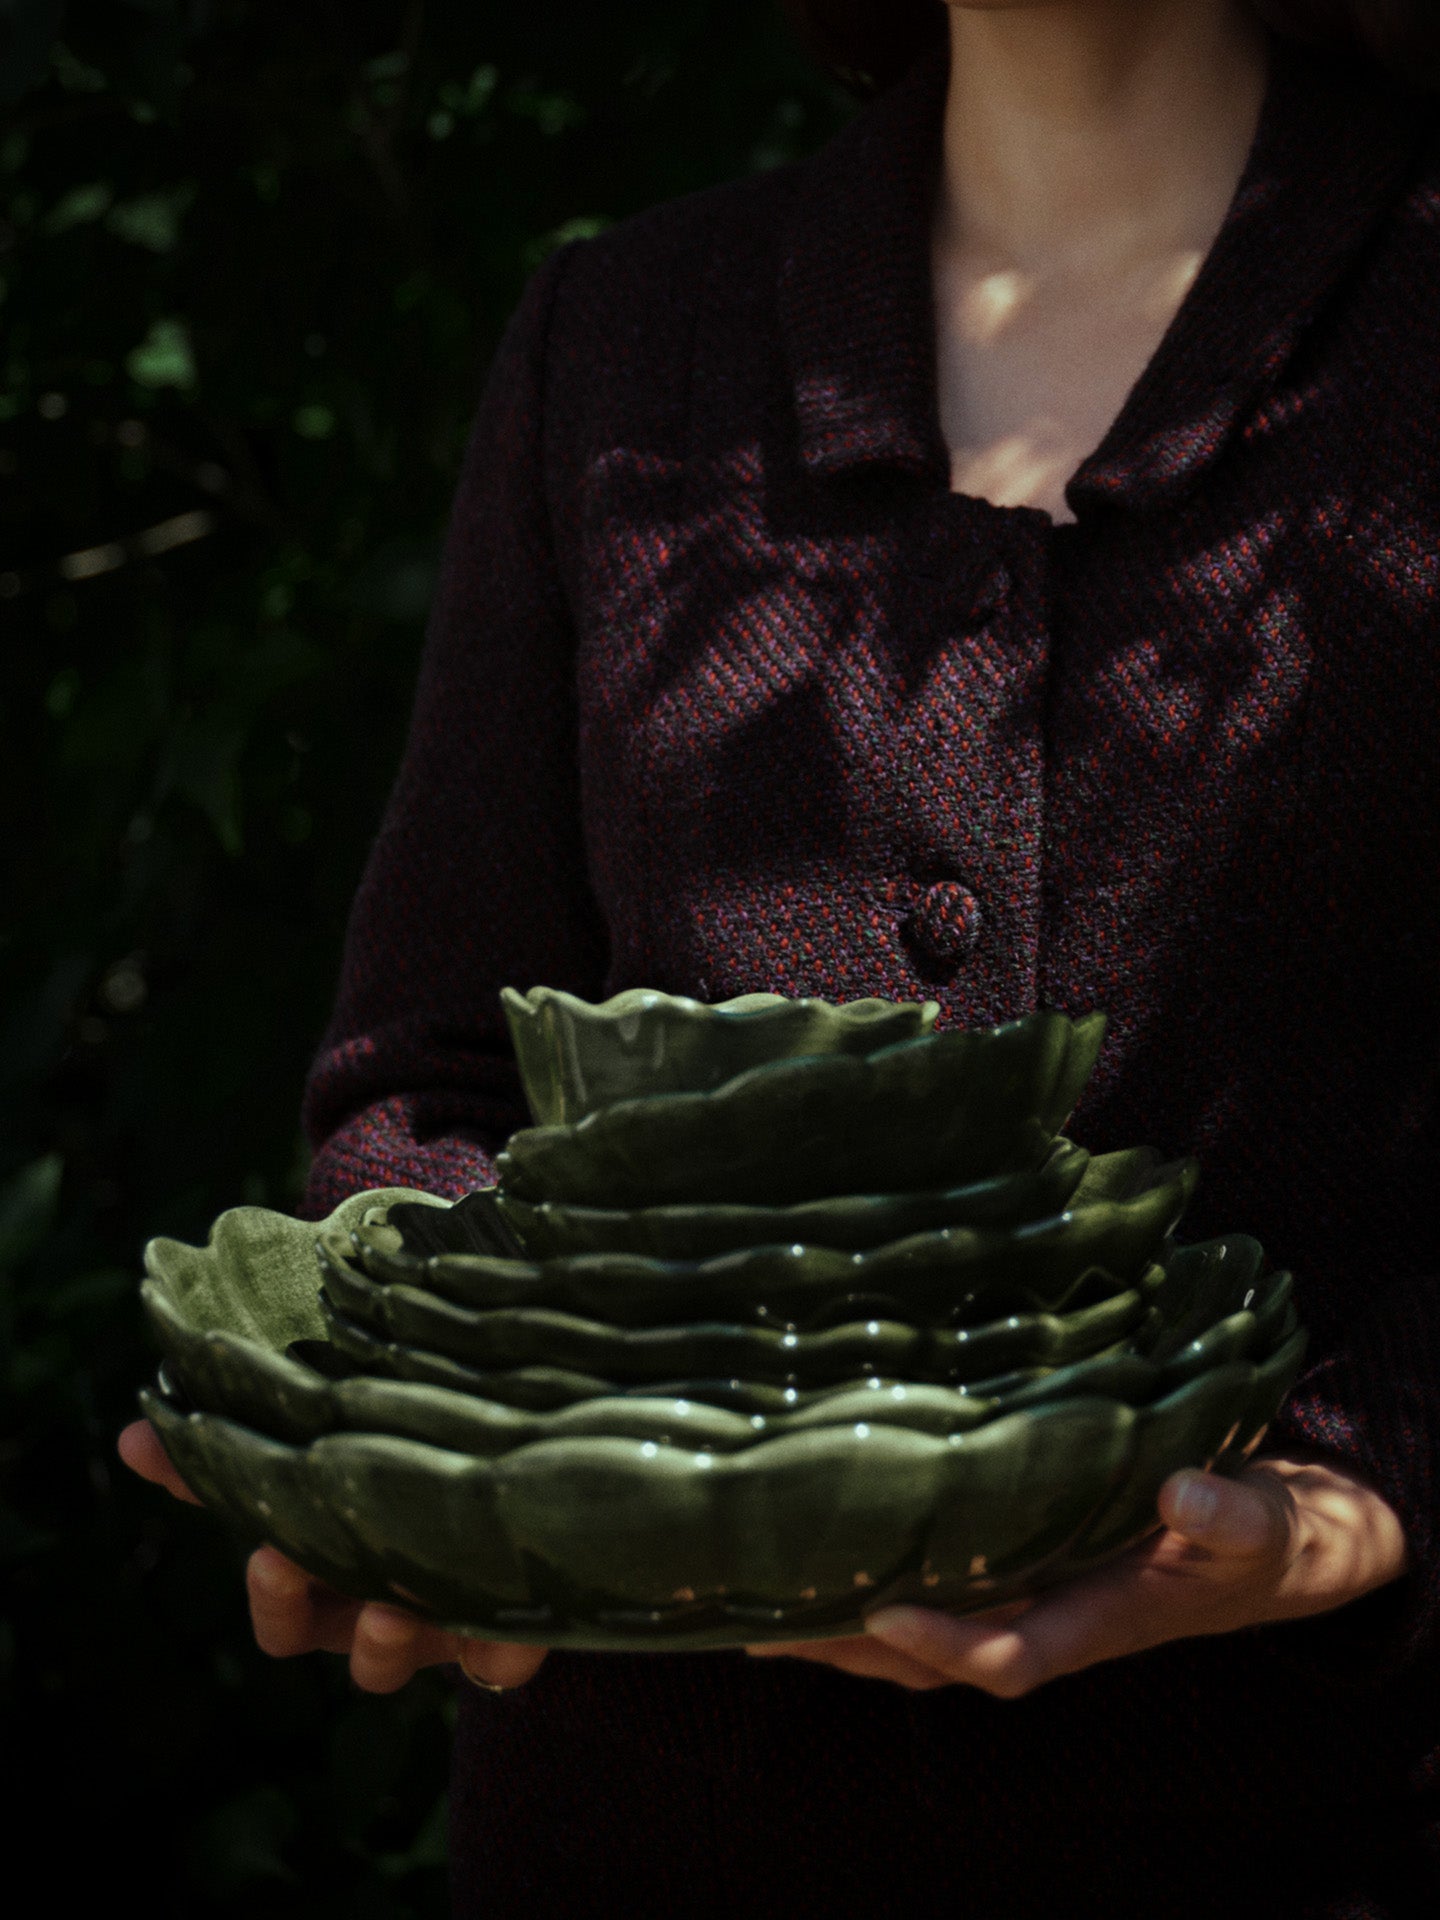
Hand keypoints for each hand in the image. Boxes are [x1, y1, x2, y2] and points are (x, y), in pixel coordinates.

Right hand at [118, 1419, 546, 1694]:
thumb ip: (274, 1411)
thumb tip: (143, 1426)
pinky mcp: (511, 1634)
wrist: (569, 1480)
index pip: (261, 1554)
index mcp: (329, 1541)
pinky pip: (502, 1660)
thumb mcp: (371, 1415)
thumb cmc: (446, 1437)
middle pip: (300, 1623)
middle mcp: (370, 1589)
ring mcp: (435, 1617)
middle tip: (284, 1563)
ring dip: (378, 1642)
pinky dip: (496, 1652)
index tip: (251, 1542)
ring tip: (389, 1611)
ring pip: (385, 1657)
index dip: (243, 1554)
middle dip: (286, 1599)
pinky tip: (496, 1631)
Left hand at [745, 1456, 1409, 1695]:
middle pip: (928, 1655)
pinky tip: (807, 1555)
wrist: (1269, 1545)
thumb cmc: (1260, 1535)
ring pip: (914, 1628)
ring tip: (748, 1595)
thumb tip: (1181, 1496)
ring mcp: (1024, 1596)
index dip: (943, 1641)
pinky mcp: (1013, 1563)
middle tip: (756, 1615)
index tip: (880, 1606)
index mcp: (1098, 1619)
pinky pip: (929, 1586)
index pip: (1007, 1652)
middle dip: (846, 1643)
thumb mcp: (1263, 1523)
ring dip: (836, 1620)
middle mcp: (1046, 1617)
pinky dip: (868, 1578)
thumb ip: (1229, 1516)